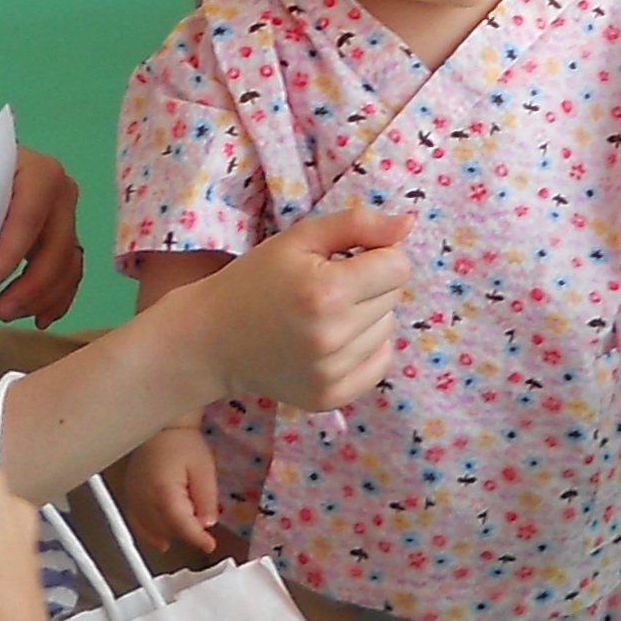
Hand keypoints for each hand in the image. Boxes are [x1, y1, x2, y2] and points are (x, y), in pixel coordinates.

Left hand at [0, 126, 86, 326]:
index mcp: (42, 174)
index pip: (30, 220)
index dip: (10, 256)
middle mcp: (64, 196)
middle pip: (57, 247)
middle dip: (32, 285)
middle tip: (0, 311)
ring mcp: (67, 218)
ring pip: (67, 264)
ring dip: (44, 296)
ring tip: (9, 314)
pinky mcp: (62, 238)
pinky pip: (68, 271)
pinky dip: (56, 296)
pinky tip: (40, 317)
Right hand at [121, 423, 223, 562]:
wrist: (160, 429)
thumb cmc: (184, 444)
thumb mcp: (204, 469)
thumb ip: (206, 498)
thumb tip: (207, 523)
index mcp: (165, 492)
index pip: (181, 526)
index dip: (197, 539)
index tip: (209, 546)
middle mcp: (145, 501)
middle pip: (168, 530)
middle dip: (187, 532)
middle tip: (203, 525)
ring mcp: (134, 500)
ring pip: (153, 530)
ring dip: (171, 534)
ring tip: (187, 528)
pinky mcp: (129, 498)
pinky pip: (137, 524)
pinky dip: (149, 535)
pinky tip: (162, 543)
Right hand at [184, 204, 415, 408]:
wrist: (210, 339)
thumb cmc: (255, 280)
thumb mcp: (300, 238)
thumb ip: (359, 224)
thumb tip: (409, 222)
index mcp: (326, 292)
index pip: (397, 266)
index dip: (375, 255)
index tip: (345, 259)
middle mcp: (333, 336)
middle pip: (393, 297)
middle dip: (369, 284)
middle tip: (326, 287)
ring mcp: (331, 373)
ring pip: (387, 329)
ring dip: (365, 317)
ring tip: (323, 314)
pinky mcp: (330, 398)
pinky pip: (380, 364)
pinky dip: (365, 349)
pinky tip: (331, 340)